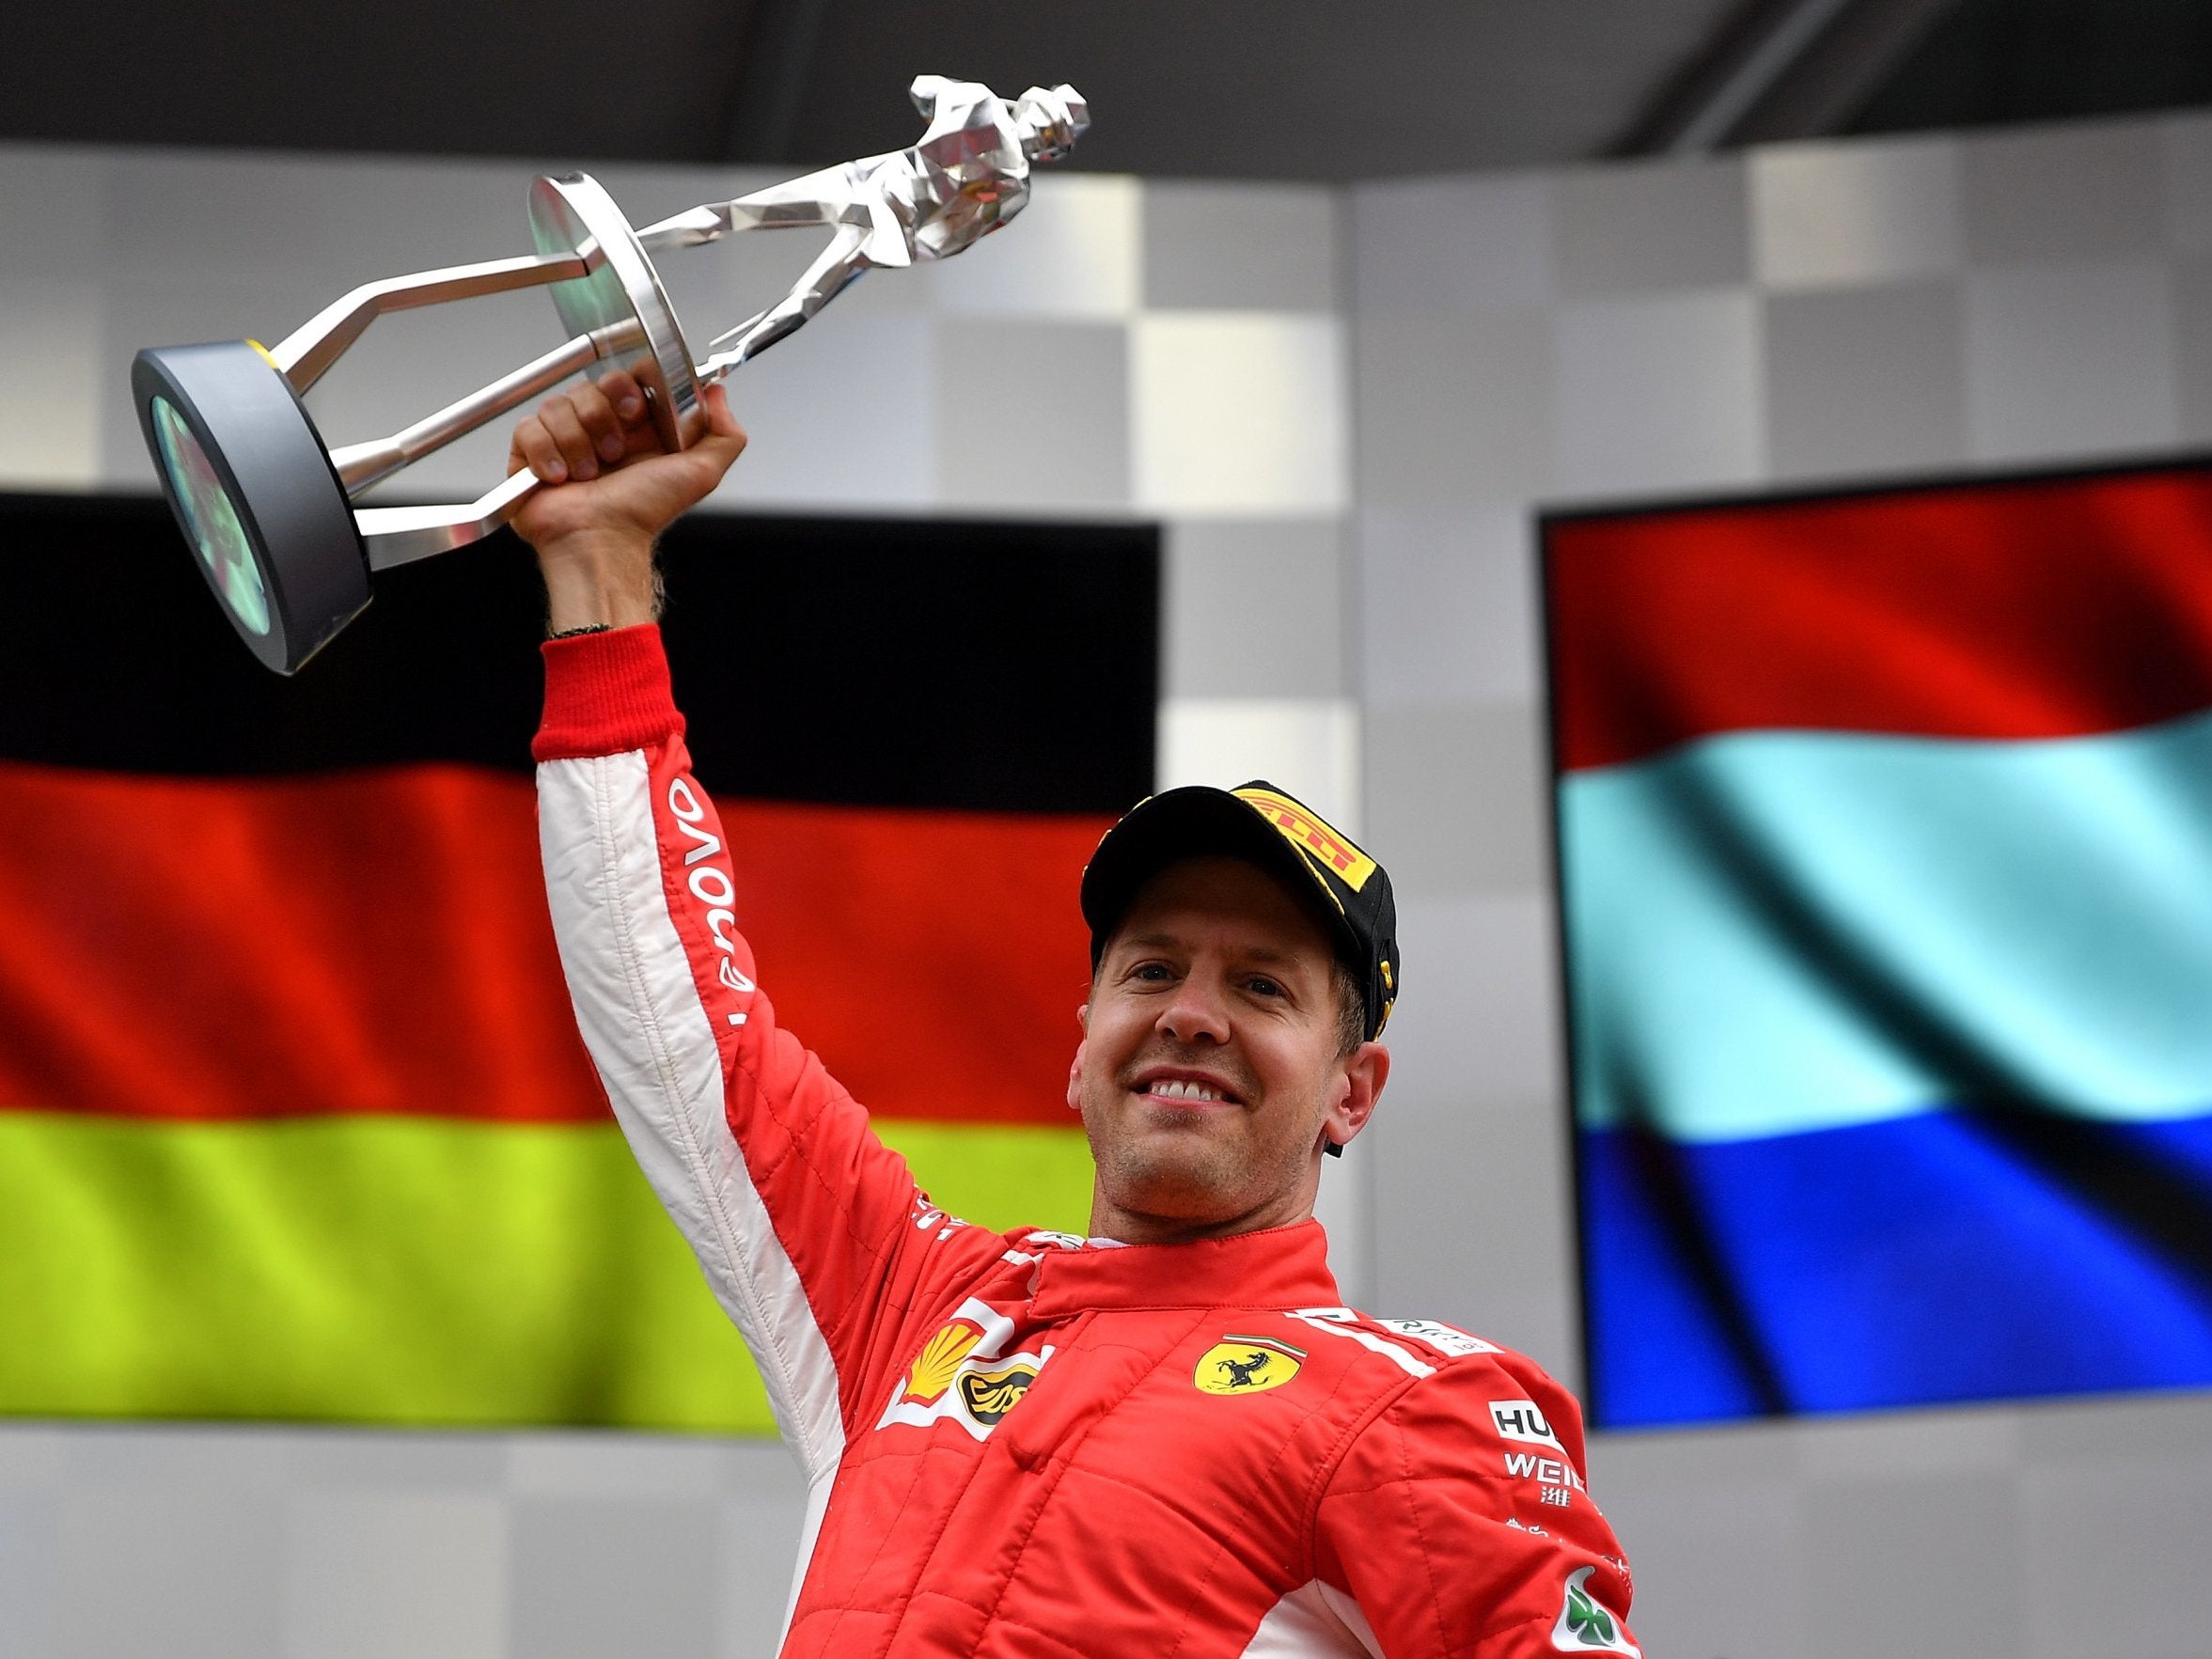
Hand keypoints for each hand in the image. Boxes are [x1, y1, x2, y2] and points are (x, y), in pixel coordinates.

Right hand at [506, 370, 747, 631]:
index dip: (628, 385)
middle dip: (603, 417)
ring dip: (577, 441)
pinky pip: (528, 427)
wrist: (600, 542)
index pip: (626, 377)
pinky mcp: (530, 453)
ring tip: (589, 474)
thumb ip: (724, 434)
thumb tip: (718, 394)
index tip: (635, 408)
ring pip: (558, 404)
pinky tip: (560, 478)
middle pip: (590, 386)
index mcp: (636, 428)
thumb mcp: (700, 473)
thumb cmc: (642, 513)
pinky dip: (546, 453)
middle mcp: (600, 430)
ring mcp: (563, 439)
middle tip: (614, 452)